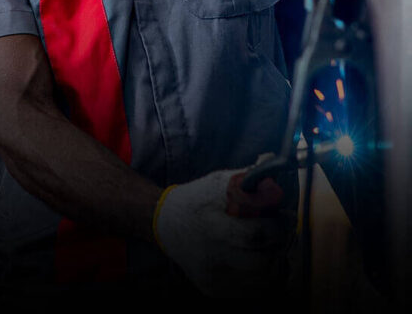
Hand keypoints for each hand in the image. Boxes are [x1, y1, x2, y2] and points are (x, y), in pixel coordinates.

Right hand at [153, 168, 296, 298]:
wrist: (165, 225)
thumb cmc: (196, 200)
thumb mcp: (217, 183)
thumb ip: (246, 177)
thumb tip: (272, 161)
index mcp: (212, 225)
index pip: (256, 235)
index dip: (277, 227)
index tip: (286, 216)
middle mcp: (211, 255)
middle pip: (261, 261)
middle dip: (278, 245)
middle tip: (282, 232)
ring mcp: (213, 276)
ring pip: (260, 280)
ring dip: (274, 261)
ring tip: (271, 245)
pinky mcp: (213, 289)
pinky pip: (250, 289)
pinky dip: (261, 275)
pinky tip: (257, 258)